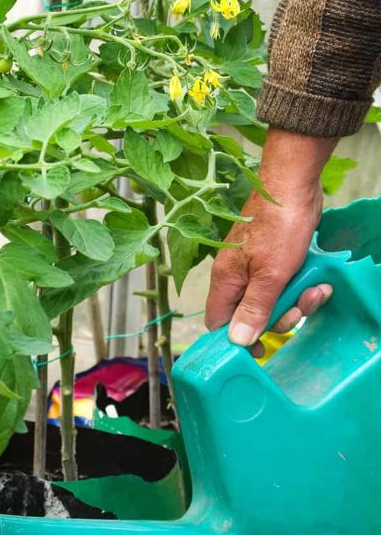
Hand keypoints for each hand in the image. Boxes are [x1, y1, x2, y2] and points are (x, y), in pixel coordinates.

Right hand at [204, 128, 337, 353]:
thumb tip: (236, 341)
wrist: (294, 183)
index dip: (237, 340)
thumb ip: (254, 309)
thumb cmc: (279, 224)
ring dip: (297, 301)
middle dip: (280, 317)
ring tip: (315, 288)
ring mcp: (255, 268)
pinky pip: (284, 286)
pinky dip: (300, 286)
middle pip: (251, 316)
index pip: (218, 323)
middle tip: (300, 306)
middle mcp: (236, 278)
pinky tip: (316, 279)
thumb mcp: (271, 273)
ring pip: (272, 302)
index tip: (260, 350)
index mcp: (226, 282)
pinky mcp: (273, 260)